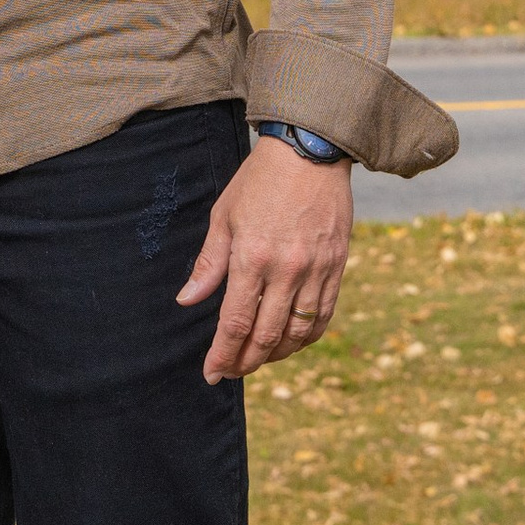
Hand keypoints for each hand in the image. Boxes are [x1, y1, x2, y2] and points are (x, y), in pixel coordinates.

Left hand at [181, 137, 354, 379]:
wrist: (308, 152)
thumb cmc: (259, 181)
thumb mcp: (223, 216)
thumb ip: (208, 264)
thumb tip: (187, 300)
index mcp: (252, 257)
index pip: (235, 323)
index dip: (222, 355)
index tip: (211, 373)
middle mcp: (287, 270)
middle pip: (266, 336)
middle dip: (245, 362)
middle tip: (230, 371)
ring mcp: (316, 270)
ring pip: (297, 333)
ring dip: (275, 355)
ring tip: (257, 359)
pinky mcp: (337, 266)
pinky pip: (324, 316)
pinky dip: (306, 338)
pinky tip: (291, 343)